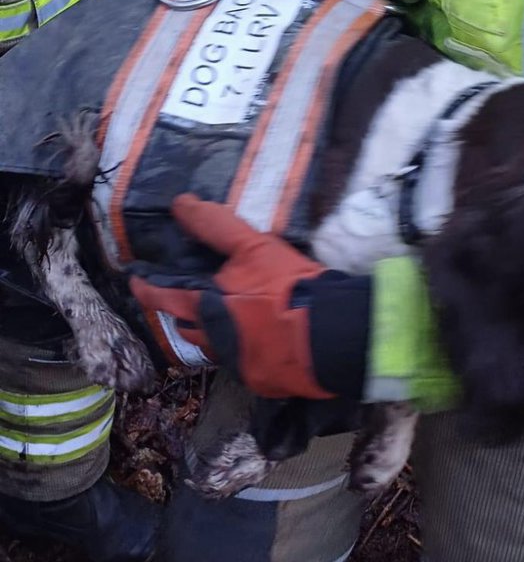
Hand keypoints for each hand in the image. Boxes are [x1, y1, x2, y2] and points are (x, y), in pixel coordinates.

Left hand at [129, 194, 369, 399]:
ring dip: (214, 331)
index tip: (135, 280)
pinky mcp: (263, 379)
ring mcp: (239, 364)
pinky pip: (245, 361)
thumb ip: (216, 226)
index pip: (163, 297)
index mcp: (207, 308)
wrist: (330, 333)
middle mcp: (215, 341)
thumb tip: (181, 203)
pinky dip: (247, 346)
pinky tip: (264, 335)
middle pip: (188, 326)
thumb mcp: (254, 247)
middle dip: (183, 312)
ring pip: (215, 346)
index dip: (146, 288)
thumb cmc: (286, 287)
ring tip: (227, 316)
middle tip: (189, 297)